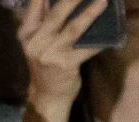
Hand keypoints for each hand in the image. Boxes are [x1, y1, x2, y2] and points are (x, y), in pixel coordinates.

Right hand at [18, 0, 113, 121]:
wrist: (47, 95)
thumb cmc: (45, 63)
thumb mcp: (37, 41)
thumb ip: (43, 19)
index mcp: (27, 32)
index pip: (36, 4)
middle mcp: (36, 42)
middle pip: (56, 13)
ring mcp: (51, 54)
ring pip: (73, 28)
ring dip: (90, 13)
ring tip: (103, 1)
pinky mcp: (66, 65)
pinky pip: (87, 49)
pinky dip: (99, 41)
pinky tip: (111, 33)